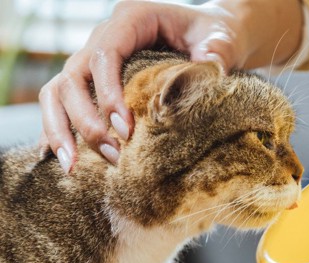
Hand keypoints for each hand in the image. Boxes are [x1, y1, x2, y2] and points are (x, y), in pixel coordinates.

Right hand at [39, 0, 302, 172]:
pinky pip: (62, 104)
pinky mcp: (93, 82)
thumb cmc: (214, 36)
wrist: (210, 38)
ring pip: (57, 91)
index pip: (105, 55)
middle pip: (73, 77)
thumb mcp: (221, 39)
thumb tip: (213, 73)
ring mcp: (94, 61)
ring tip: (74, 167)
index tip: (127, 130)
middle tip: (112, 155)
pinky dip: (59, 131)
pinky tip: (66, 162)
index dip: (108, 93)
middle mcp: (104, 38)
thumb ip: (217, 51)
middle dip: (86, 120)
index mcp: (131, 20)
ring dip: (61, 130)